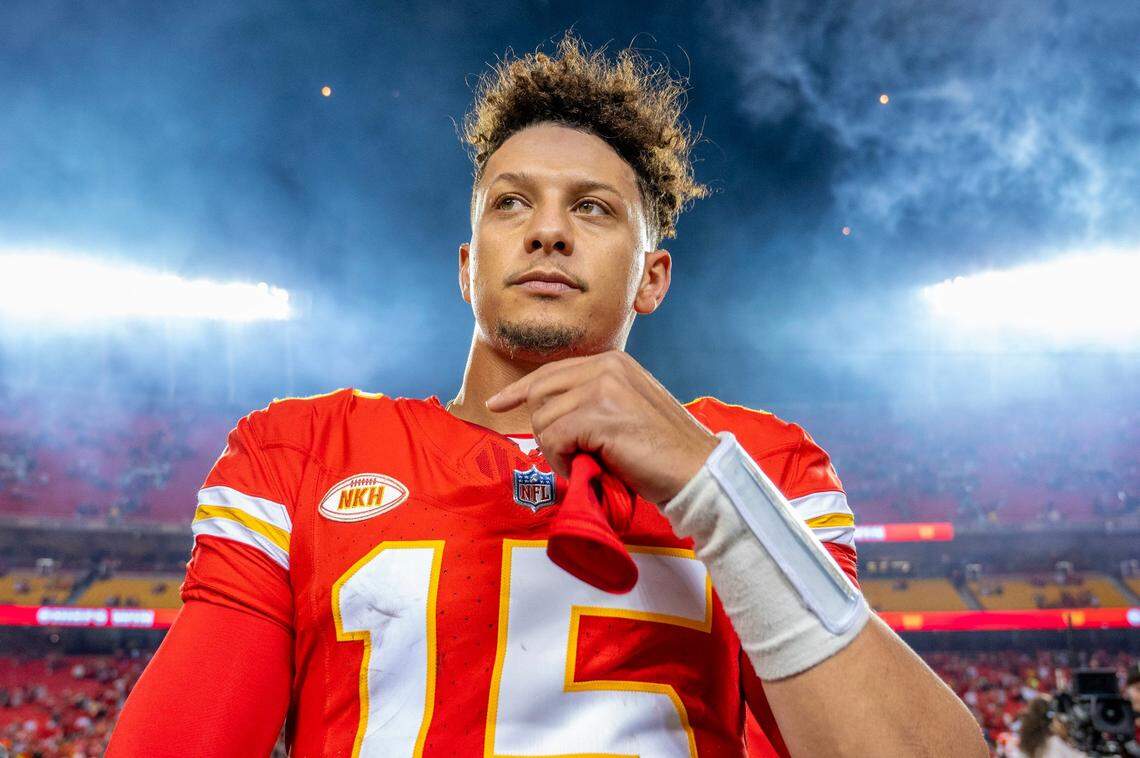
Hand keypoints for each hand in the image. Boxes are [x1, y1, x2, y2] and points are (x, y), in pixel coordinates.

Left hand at [485, 351, 718, 503]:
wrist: (697, 471)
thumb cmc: (662, 451)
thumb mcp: (625, 411)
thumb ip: (592, 401)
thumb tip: (547, 415)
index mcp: (613, 361)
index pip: (551, 371)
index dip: (520, 389)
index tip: (498, 403)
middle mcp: (606, 366)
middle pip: (540, 393)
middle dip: (541, 429)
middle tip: (564, 457)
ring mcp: (603, 388)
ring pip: (543, 419)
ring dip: (556, 451)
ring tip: (586, 465)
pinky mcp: (599, 415)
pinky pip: (552, 439)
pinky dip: (561, 461)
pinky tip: (585, 468)